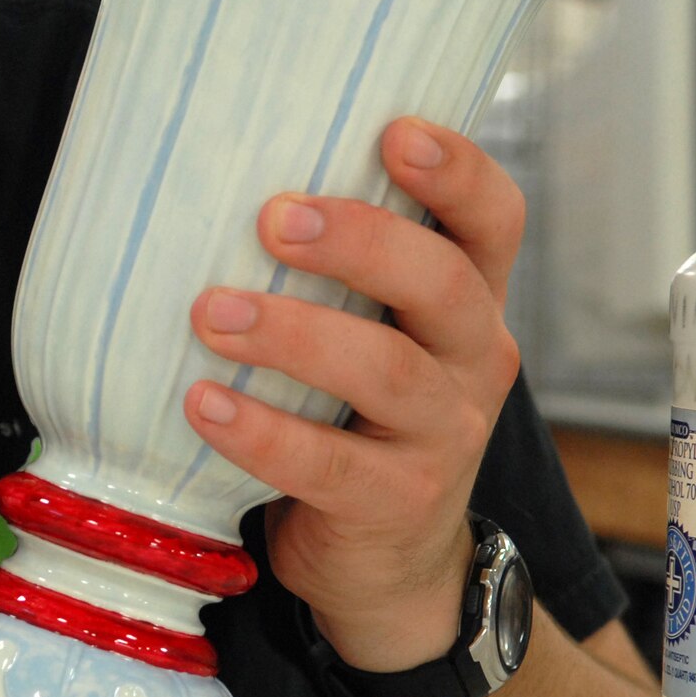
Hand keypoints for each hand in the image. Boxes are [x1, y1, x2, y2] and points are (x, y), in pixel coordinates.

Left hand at [183, 117, 524, 671]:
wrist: (385, 567)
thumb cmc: (353, 422)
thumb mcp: (368, 340)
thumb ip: (331, 280)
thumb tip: (213, 185)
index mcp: (465, 304)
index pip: (492, 222)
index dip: (458, 173)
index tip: (395, 129)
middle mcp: (471, 361)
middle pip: (441, 283)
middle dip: (361, 241)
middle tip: (274, 218)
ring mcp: (443, 436)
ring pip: (385, 370)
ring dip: (293, 334)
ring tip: (211, 314)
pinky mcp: (394, 503)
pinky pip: (326, 464)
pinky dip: (260, 430)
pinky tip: (203, 403)